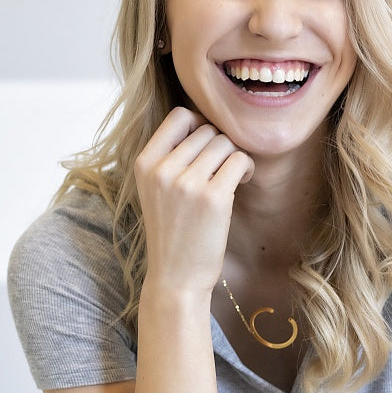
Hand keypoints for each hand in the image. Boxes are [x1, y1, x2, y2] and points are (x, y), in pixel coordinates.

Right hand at [134, 106, 253, 293]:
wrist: (176, 277)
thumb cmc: (172, 232)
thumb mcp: (155, 190)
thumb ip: (170, 157)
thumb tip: (205, 123)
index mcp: (144, 163)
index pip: (179, 116)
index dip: (199, 125)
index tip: (207, 147)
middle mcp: (162, 170)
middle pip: (207, 130)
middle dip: (220, 146)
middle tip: (223, 169)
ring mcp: (187, 183)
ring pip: (225, 143)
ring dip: (235, 157)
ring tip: (233, 177)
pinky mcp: (213, 198)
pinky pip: (240, 160)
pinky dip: (247, 168)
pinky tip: (243, 182)